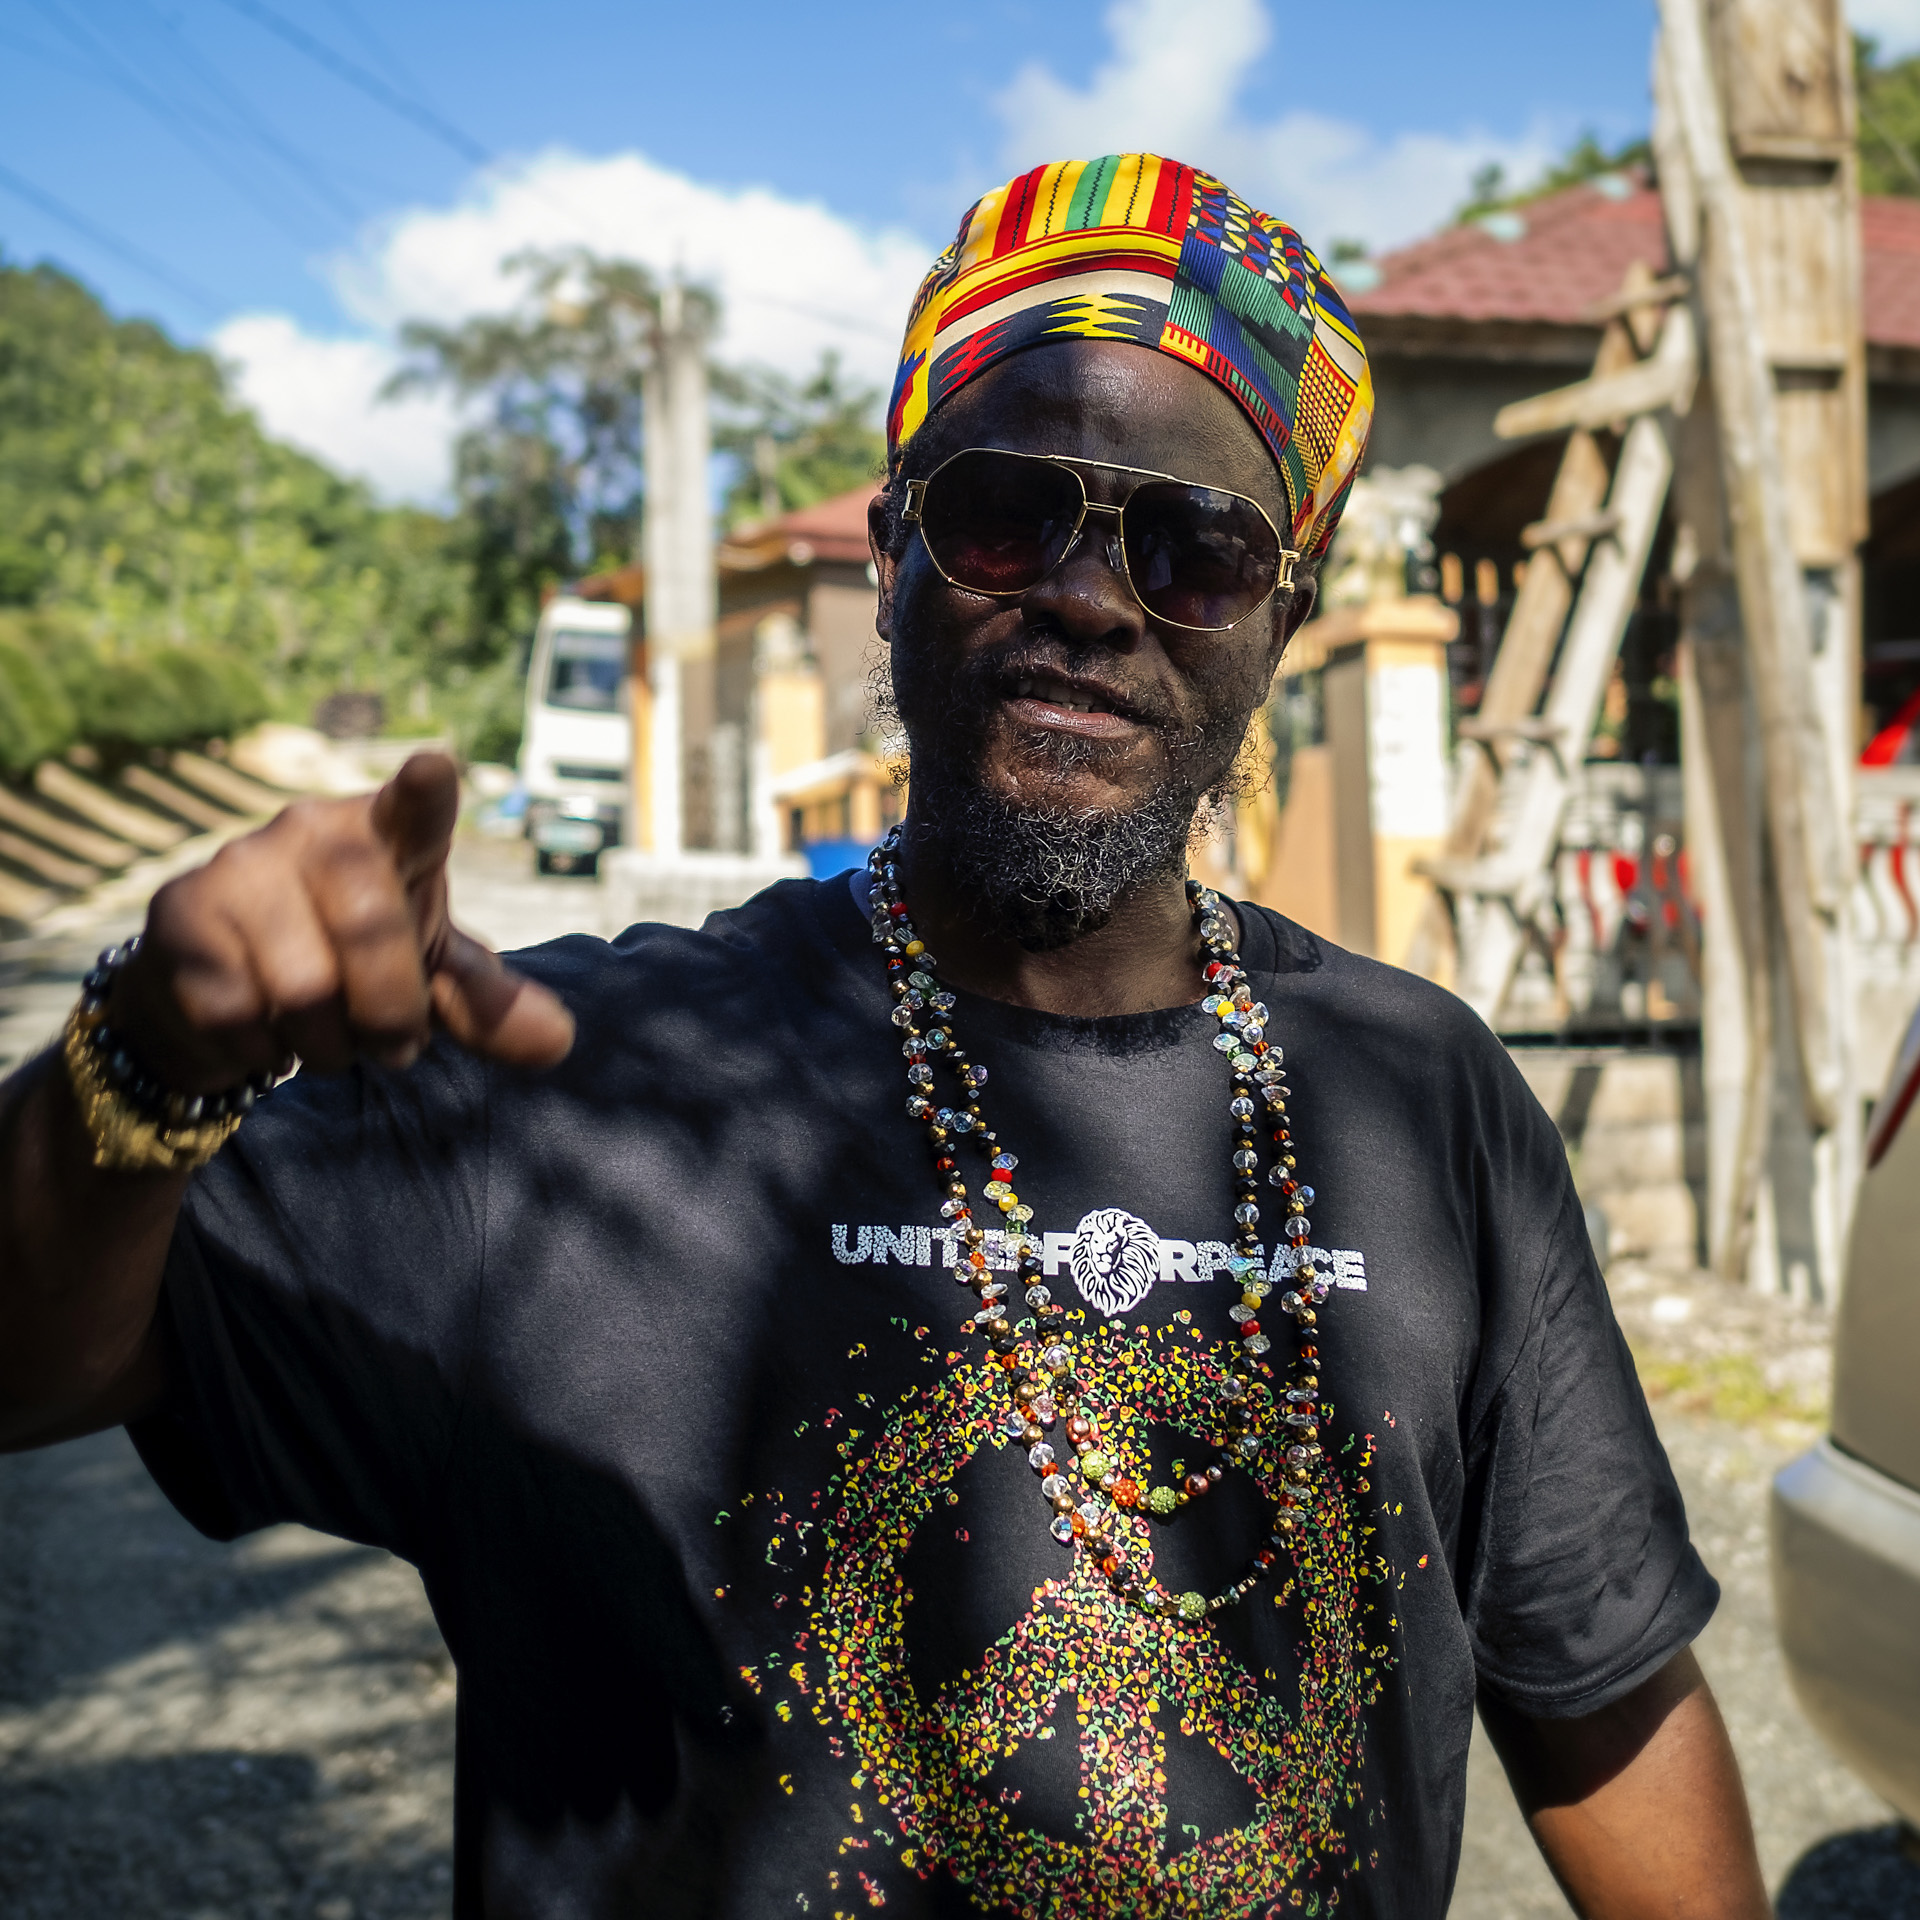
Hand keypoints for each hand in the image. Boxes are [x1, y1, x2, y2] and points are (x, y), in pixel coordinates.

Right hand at [106, 752, 574, 1090]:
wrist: (224, 989)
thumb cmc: (351, 964)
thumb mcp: (428, 980)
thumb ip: (488, 1007)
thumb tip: (559, 1043)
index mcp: (389, 837)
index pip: (415, 809)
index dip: (425, 791)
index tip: (433, 768)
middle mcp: (312, 833)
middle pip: (370, 931)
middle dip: (392, 1013)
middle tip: (395, 1048)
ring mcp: (241, 867)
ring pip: (305, 988)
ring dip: (329, 1043)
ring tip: (328, 1038)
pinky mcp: (182, 915)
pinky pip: (241, 1014)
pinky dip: (267, 1049)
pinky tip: (264, 1031)